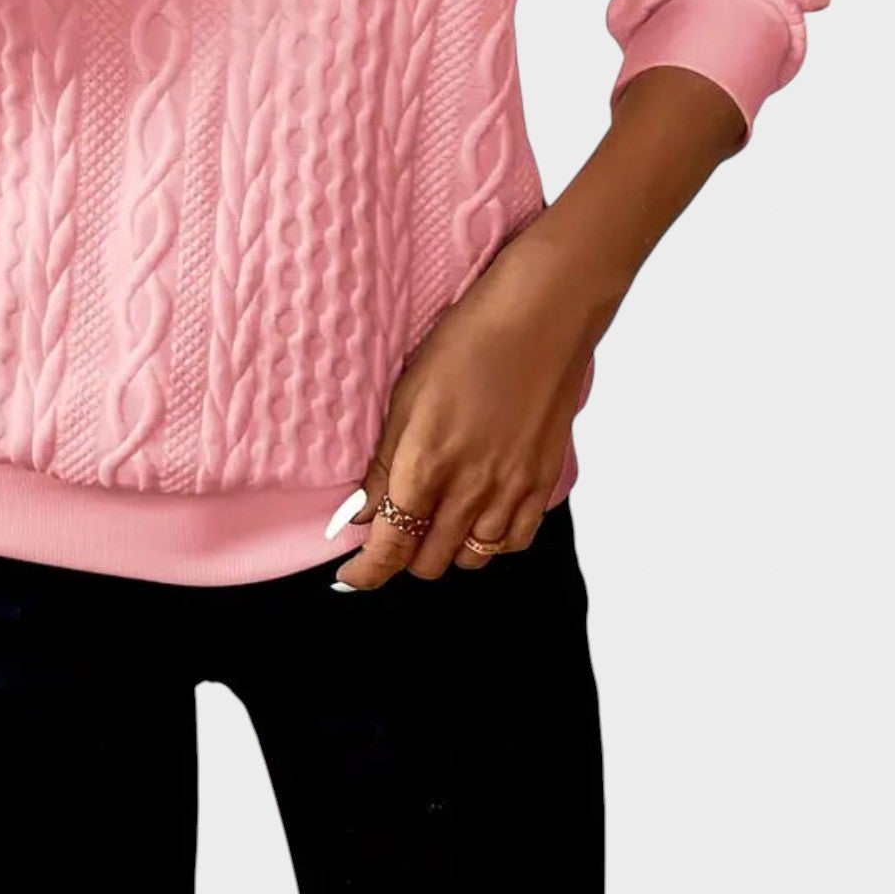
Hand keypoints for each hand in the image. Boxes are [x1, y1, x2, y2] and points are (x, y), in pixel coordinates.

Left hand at [330, 224, 627, 588]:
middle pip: (429, 562)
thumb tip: (362, 513)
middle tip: (393, 528)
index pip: (390, 549)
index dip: (365, 573)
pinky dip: (491, 540)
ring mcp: (513, 489)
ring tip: (436, 516)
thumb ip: (385, 464)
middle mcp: (471, 489)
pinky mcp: (543, 482)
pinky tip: (479, 514)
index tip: (350, 576)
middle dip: (403, 555)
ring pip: (472, 557)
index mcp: (427, 465)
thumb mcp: (407, 395)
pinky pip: (515, 540)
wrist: (542, 316)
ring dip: (446, 547)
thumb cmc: (466, 342)